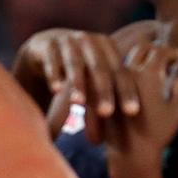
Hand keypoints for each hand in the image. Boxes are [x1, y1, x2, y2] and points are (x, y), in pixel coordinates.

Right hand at [15, 29, 138, 143]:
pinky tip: (56, 90)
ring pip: (75, 64)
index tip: (131, 112)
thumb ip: (107, 97)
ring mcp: (67, 40)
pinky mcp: (47, 44)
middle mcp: (90, 41)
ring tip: (79, 103)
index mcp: (108, 48)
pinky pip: (51, 60)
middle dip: (103, 90)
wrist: (46, 48)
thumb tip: (125, 137)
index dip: (127, 91)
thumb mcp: (94, 79)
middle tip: (106, 112)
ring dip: (78, 83)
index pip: (120, 72)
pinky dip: (54, 74)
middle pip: (100, 68)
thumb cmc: (78, 71)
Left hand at [105, 43, 177, 166]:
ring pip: (126, 59)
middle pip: (141, 49)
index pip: (160, 51)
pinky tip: (133, 78)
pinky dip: (126, 71)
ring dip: (140, 59)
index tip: (177, 56)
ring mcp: (114, 80)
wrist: (130, 151)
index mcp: (148, 75)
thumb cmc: (159, 134)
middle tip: (163, 57)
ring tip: (150, 67)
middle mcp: (128, 73)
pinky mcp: (105, 90)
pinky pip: (114, 73)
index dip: (171, 52)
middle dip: (154, 49)